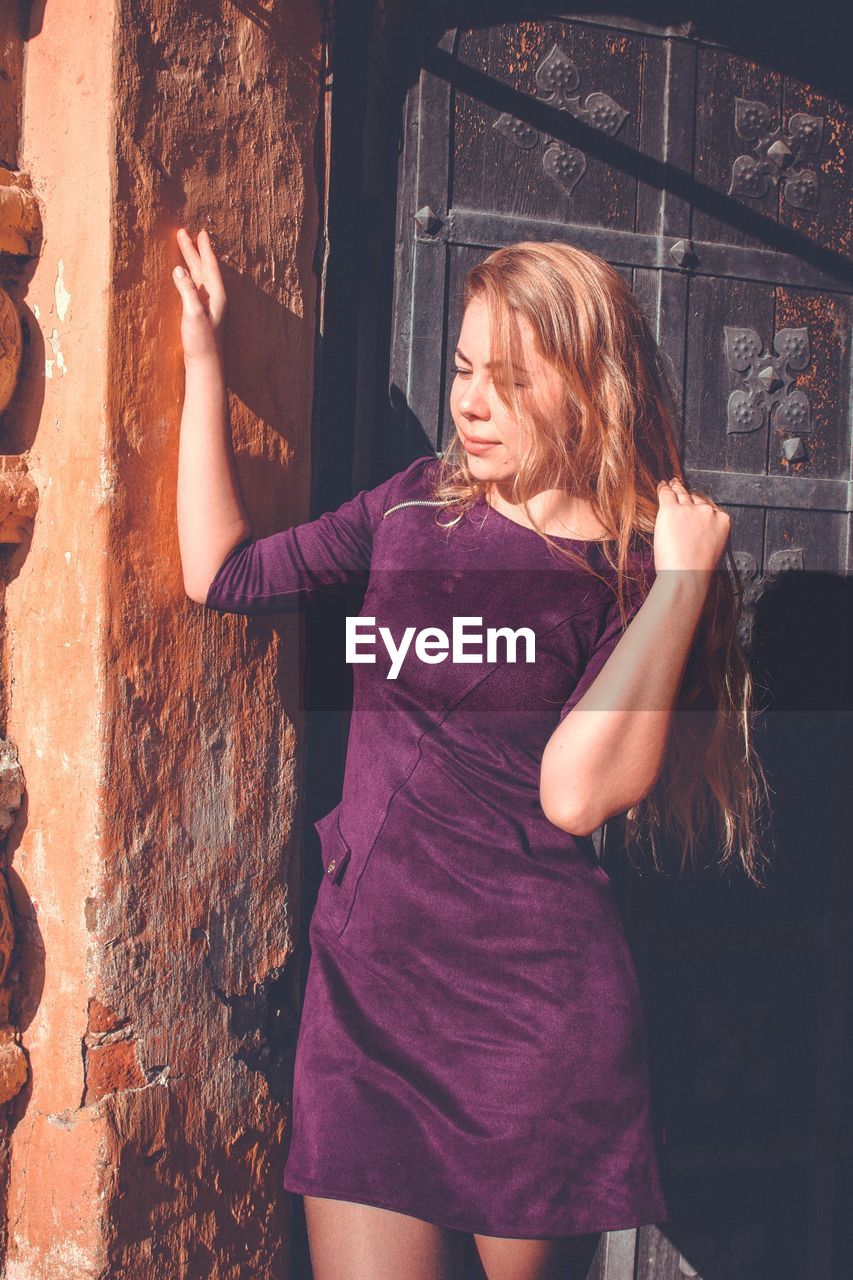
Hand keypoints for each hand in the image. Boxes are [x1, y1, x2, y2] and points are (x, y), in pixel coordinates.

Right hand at [172, 227, 226, 364]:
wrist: (206, 367)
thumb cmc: (202, 342)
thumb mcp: (193, 313)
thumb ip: (187, 290)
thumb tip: (178, 268)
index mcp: (216, 295)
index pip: (209, 265)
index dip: (203, 248)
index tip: (199, 232)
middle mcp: (215, 299)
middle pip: (204, 268)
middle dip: (194, 251)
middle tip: (186, 234)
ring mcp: (209, 307)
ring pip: (200, 277)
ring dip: (193, 262)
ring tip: (187, 249)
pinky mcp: (203, 315)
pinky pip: (196, 288)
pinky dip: (191, 277)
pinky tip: (187, 278)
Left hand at [653, 477, 730, 582]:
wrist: (687, 576)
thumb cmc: (698, 571)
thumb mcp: (713, 549)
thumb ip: (707, 534)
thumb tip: (695, 531)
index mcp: (722, 521)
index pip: (710, 507)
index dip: (700, 505)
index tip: (695, 503)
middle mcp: (708, 512)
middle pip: (696, 498)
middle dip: (688, 496)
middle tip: (681, 489)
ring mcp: (690, 510)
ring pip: (682, 493)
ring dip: (676, 488)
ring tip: (671, 484)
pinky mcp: (671, 510)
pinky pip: (666, 494)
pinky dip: (663, 489)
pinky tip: (661, 486)